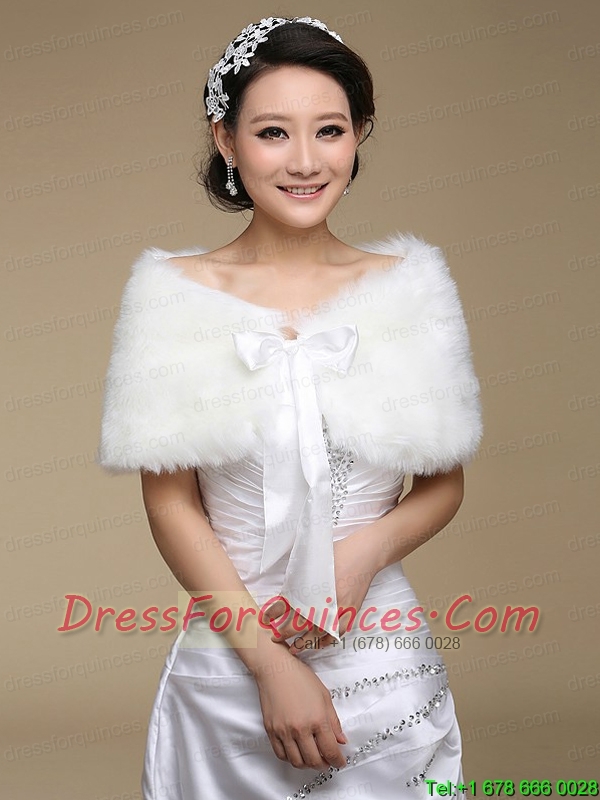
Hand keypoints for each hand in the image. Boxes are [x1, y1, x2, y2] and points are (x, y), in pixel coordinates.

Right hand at [254, 654, 347, 769]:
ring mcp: (284, 731)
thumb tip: (341, 740)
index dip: (338, 760)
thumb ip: (333, 721)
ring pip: (297, 762)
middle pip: (314, 761)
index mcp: (317, 719)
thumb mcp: (324, 696)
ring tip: (313, 757)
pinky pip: (281, 755)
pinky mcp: (271, 731)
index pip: (330, 750)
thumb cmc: (300, 677)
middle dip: (324, 765)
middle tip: (328, 761)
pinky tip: (297, 752)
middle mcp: (300, 729)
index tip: (340, 762)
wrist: (275, 669)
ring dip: (307, 764)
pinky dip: (291, 759)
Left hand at [264, 531, 377, 652]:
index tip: (264, 620)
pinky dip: (325, 641)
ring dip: (302, 643)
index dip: (271, 615)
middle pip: (296, 624)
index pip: (283, 605)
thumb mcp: (310, 561)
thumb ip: (297, 579)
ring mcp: (335, 609)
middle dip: (283, 633)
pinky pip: (335, 634)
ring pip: (315, 634)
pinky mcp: (348, 614)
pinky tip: (317, 644)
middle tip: (275, 638)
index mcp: (307, 587)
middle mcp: (319, 601)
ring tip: (292, 648)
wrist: (362, 555)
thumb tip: (284, 595)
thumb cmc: (335, 554)